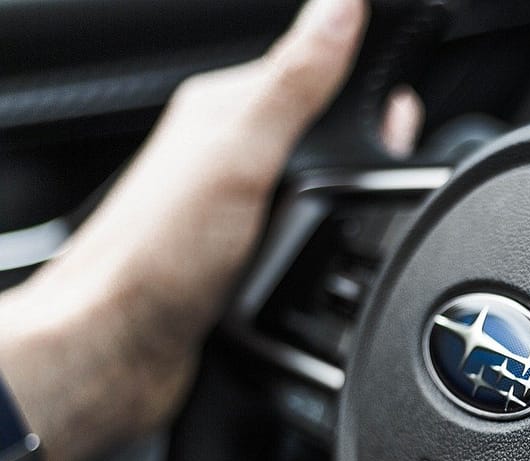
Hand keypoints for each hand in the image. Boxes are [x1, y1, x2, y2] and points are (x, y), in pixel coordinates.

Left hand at [0, 0, 421, 460]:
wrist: (118, 349)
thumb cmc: (156, 254)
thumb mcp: (241, 154)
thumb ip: (296, 82)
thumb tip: (340, 6)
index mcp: (226, 111)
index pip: (308, 65)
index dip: (359, 62)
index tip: (402, 73)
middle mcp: (229, 155)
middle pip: (314, 124)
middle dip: (364, 127)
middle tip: (405, 130)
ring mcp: (237, 208)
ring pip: (310, 178)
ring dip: (348, 179)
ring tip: (387, 173)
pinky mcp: (244, 256)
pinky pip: (299, 224)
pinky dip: (329, 225)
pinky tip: (344, 235)